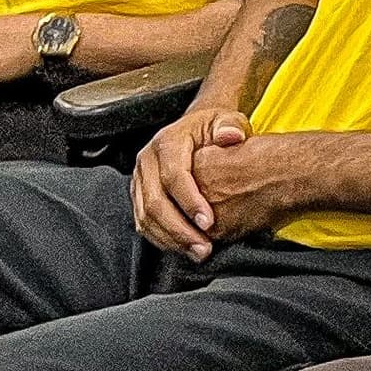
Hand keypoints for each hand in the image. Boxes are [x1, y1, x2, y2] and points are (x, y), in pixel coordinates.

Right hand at [133, 101, 249, 257]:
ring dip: (171, 239)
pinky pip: (144, 223)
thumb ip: (231, 125)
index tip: (209, 222)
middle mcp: (147, 162)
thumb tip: (231, 136)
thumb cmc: (213, 127)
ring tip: (198, 252)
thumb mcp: (226, 118)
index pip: (173, 175)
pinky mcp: (140, 196)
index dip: (189, 201)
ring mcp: (140, 180)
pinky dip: (163, 239)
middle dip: (179, 229)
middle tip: (204, 248)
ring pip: (146, 217)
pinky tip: (184, 248)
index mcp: (166, 143)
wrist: (195, 129)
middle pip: (155, 202)